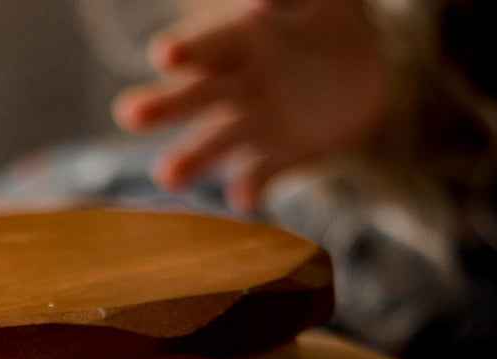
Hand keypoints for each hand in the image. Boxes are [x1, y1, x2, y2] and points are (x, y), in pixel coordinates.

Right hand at [113, 0, 388, 211]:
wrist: (369, 76)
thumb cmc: (336, 22)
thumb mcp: (325, 0)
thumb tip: (259, 3)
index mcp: (244, 41)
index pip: (210, 46)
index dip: (187, 50)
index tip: (163, 55)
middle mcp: (239, 87)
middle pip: (196, 97)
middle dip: (164, 105)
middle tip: (127, 114)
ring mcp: (256, 126)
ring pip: (217, 142)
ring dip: (191, 158)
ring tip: (166, 176)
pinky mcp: (280, 158)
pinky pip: (262, 175)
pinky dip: (252, 188)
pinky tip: (245, 200)